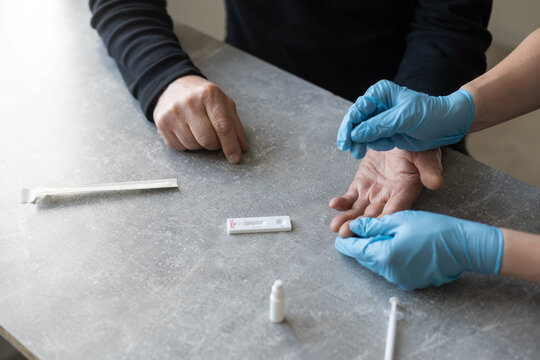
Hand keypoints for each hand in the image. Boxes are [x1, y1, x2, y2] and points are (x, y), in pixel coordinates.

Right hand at [153, 75, 247, 163]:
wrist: (173, 86)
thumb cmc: (202, 97)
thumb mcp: (223, 103)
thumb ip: (234, 125)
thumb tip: (241, 148)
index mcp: (209, 95)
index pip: (223, 127)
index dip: (230, 146)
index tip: (235, 158)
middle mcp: (190, 103)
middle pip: (208, 140)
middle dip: (214, 145)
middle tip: (214, 137)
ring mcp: (174, 113)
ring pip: (193, 146)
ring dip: (200, 144)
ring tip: (198, 130)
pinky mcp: (162, 123)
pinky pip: (179, 147)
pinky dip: (186, 144)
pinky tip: (186, 131)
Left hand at [329, 148, 442, 236]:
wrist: (399, 132)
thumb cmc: (417, 145)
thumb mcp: (425, 154)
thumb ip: (429, 169)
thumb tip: (437, 183)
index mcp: (406, 191)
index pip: (396, 209)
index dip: (384, 219)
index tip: (373, 228)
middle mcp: (389, 196)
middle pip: (374, 215)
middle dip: (360, 226)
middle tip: (346, 233)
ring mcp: (373, 192)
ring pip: (359, 210)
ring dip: (348, 219)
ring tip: (336, 226)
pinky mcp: (361, 184)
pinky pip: (350, 197)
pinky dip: (342, 202)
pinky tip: (334, 204)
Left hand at [335, 210, 502, 289]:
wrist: (463, 247)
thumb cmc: (434, 230)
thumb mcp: (399, 220)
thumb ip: (372, 226)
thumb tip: (353, 227)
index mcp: (383, 255)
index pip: (355, 249)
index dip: (346, 240)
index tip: (340, 232)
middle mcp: (389, 272)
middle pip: (364, 257)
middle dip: (360, 244)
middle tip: (358, 229)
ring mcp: (399, 280)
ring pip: (377, 263)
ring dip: (374, 250)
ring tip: (379, 234)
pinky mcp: (409, 282)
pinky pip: (390, 268)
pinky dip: (388, 257)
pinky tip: (396, 244)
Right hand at [337, 80, 473, 156]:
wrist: (446, 125)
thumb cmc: (430, 114)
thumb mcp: (404, 118)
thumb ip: (379, 125)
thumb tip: (356, 134)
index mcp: (380, 92)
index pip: (359, 108)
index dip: (351, 123)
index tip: (348, 139)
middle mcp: (377, 103)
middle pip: (355, 120)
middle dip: (351, 135)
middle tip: (347, 147)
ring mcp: (379, 118)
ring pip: (359, 131)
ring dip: (360, 142)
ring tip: (361, 151)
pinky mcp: (384, 131)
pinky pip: (369, 139)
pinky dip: (371, 145)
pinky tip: (385, 146)